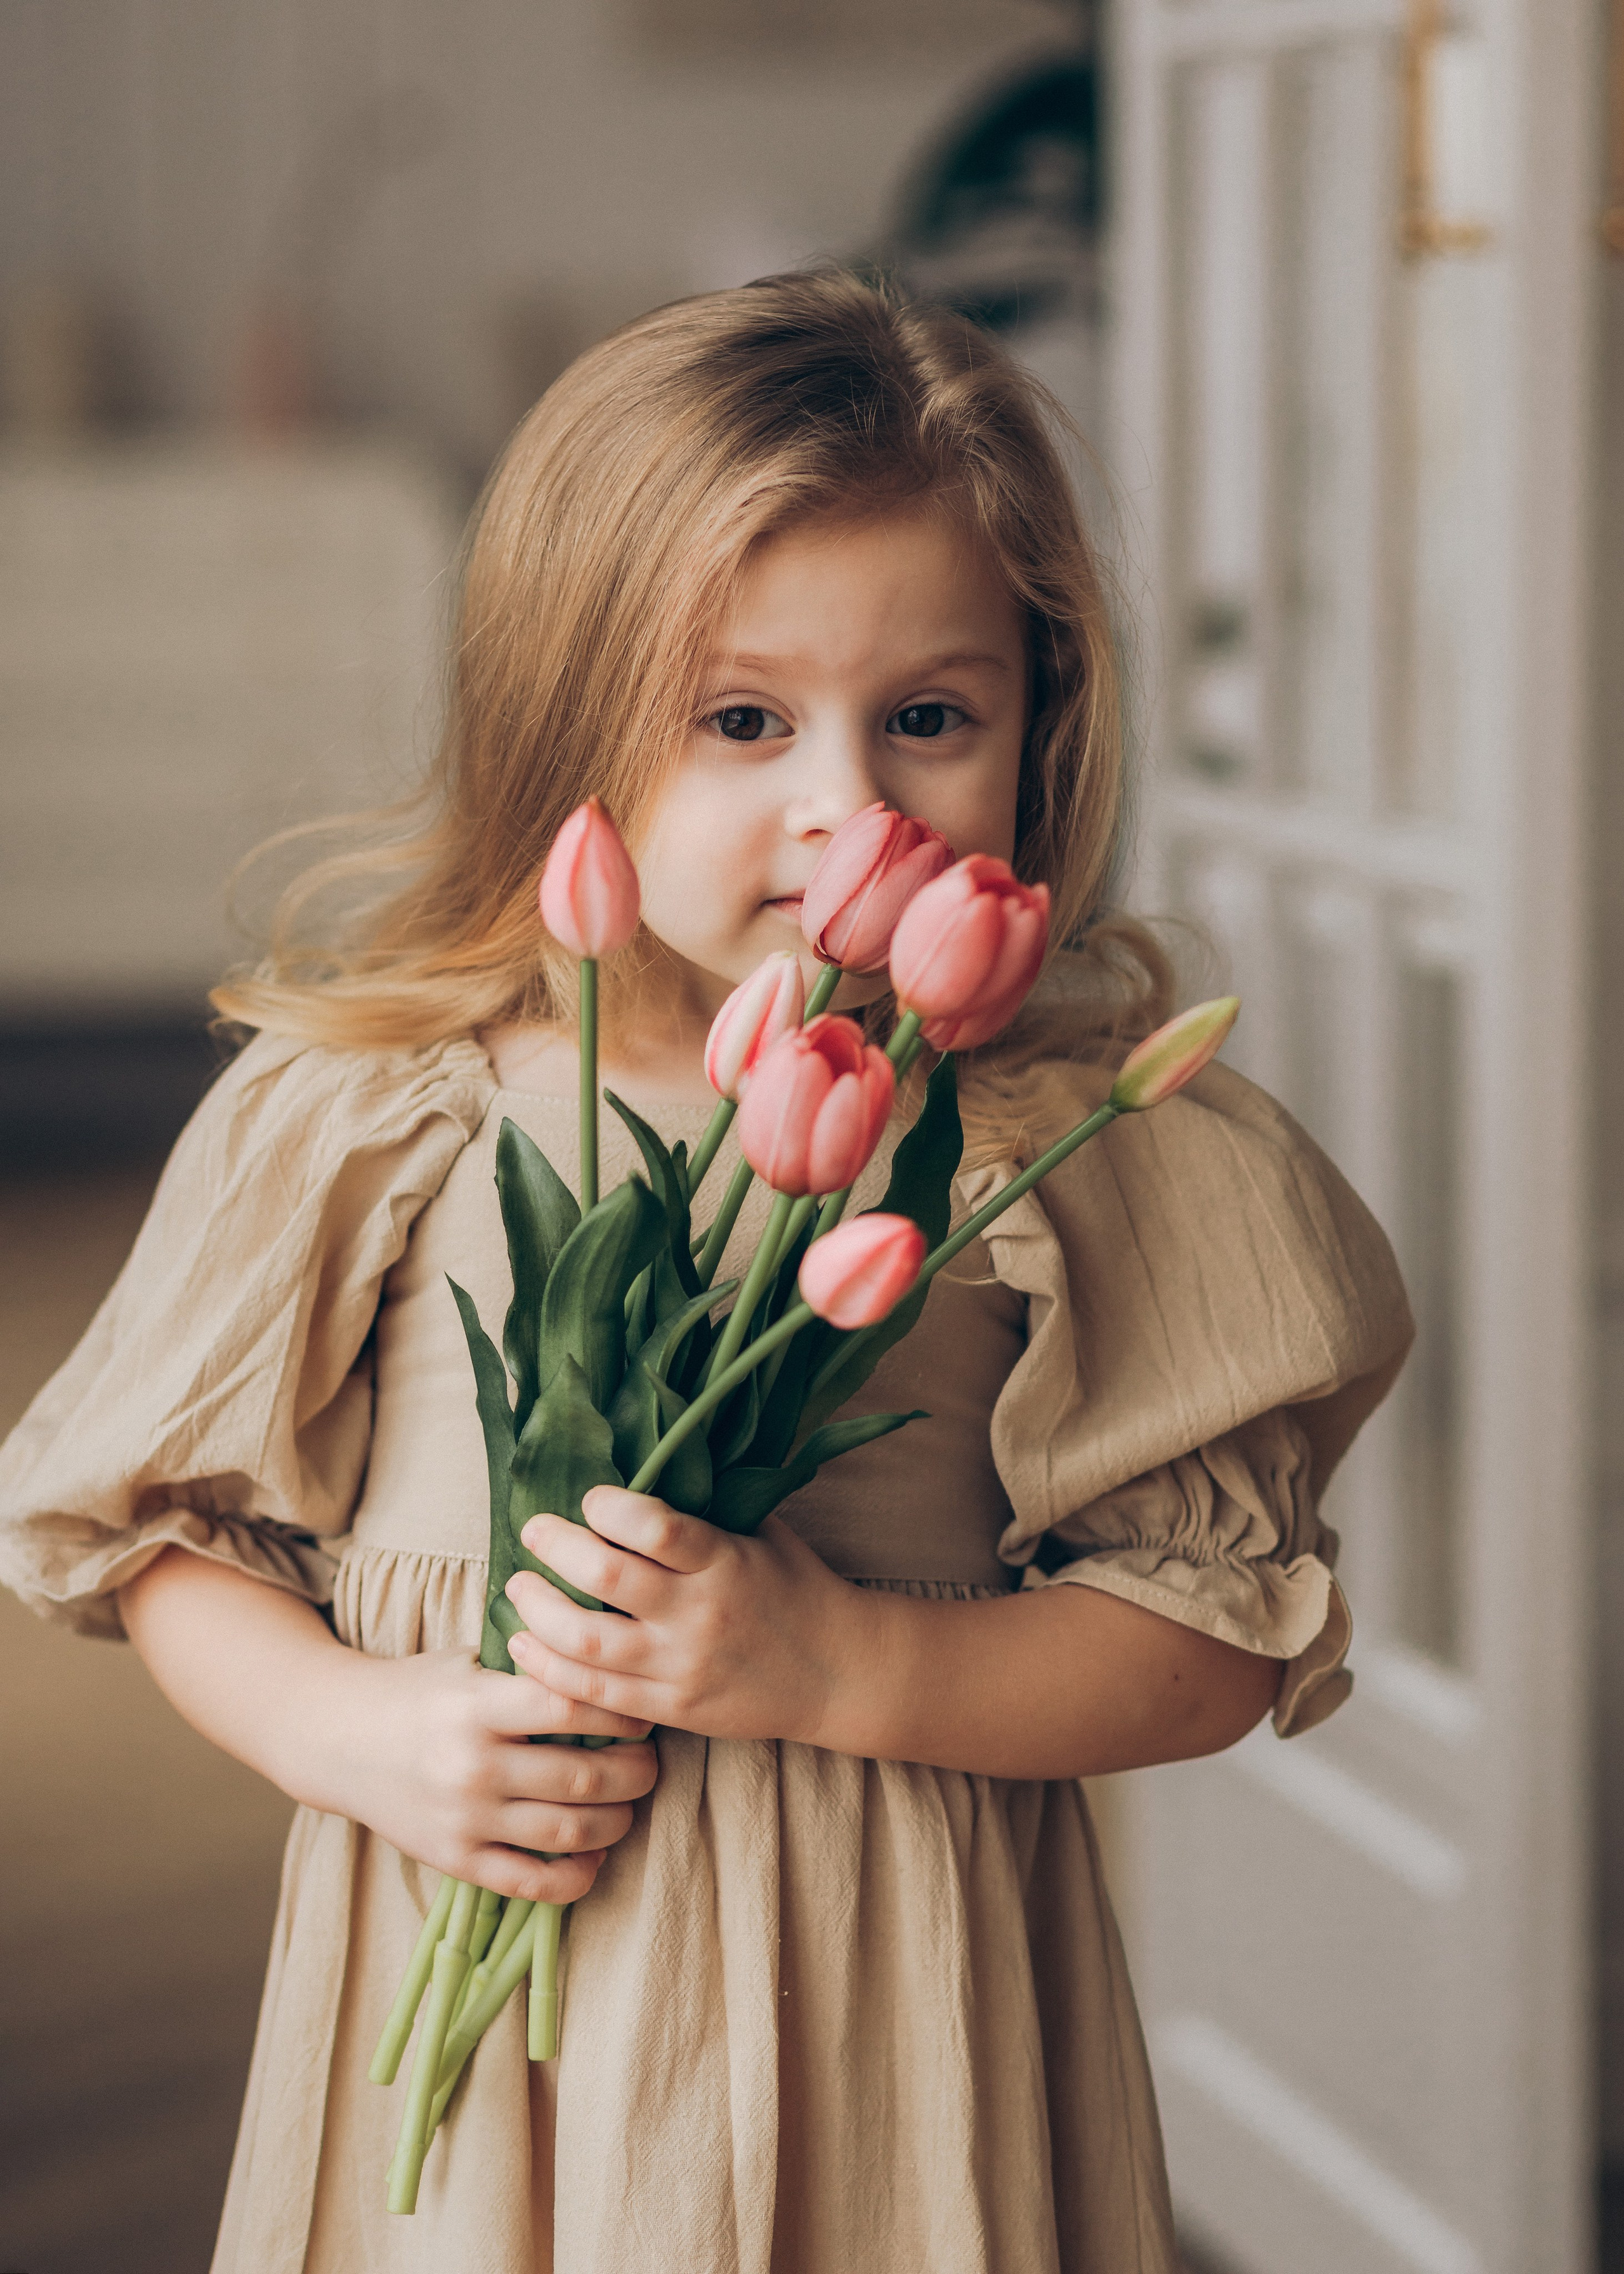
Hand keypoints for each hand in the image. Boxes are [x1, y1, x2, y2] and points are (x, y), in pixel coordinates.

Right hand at [329, 1644, 659, 1904]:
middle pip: (582, 1777)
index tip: (641, 1711)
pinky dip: (575, 1876)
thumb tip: (611, 1664)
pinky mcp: (455, 1860)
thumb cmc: (418, 1691)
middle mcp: (472, 1765)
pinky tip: (594, 1856)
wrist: (339, 1741)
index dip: (619, 1712)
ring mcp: (464, 1819)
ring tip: (628, 1803)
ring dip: (617, 1822)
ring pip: (569, 1832)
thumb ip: (530, 1667)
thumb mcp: (469, 1661)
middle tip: (650, 1762)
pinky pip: (531, 1882)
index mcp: (478, 1705)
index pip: (570, 1708)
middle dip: (635, 1772)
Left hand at [505, 1491, 874, 1746]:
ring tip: (519, 1587)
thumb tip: (644, 1461)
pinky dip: (550, 1669)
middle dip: (556, 1547)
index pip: (656, 1526)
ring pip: (587, 1641)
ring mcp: (682, 1666)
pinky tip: (526, 1645)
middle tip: (533, 1531)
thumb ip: (707, 1507)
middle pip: (606, 1576)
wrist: (837, 1673)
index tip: (591, 1497)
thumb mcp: (762, 1533)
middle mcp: (699, 1614)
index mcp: (724, 1560)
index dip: (609, 1505)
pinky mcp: (671, 1708)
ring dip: (539, 1610)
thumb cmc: (795, 1587)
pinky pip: (596, 1694)